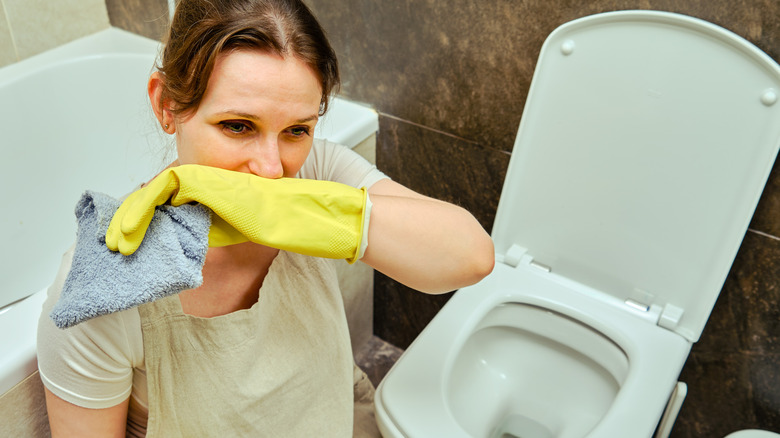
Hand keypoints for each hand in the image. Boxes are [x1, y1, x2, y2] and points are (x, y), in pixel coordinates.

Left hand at [106, 165, 367, 261]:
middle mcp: (207, 181)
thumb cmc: (283, 221)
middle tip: (116, 242)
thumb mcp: (238, 229)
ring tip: (117, 239)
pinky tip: (130, 228)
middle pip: (157, 193)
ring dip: (131, 214)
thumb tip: (186, 243)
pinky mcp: (207, 179)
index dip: (147, 218)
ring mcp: (207, 177)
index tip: (132, 241)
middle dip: (132, 217)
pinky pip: (163, 189)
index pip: (170, 200)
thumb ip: (212, 228)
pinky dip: (142, 206)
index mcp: (214, 191)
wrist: (305, 214)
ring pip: (154, 189)